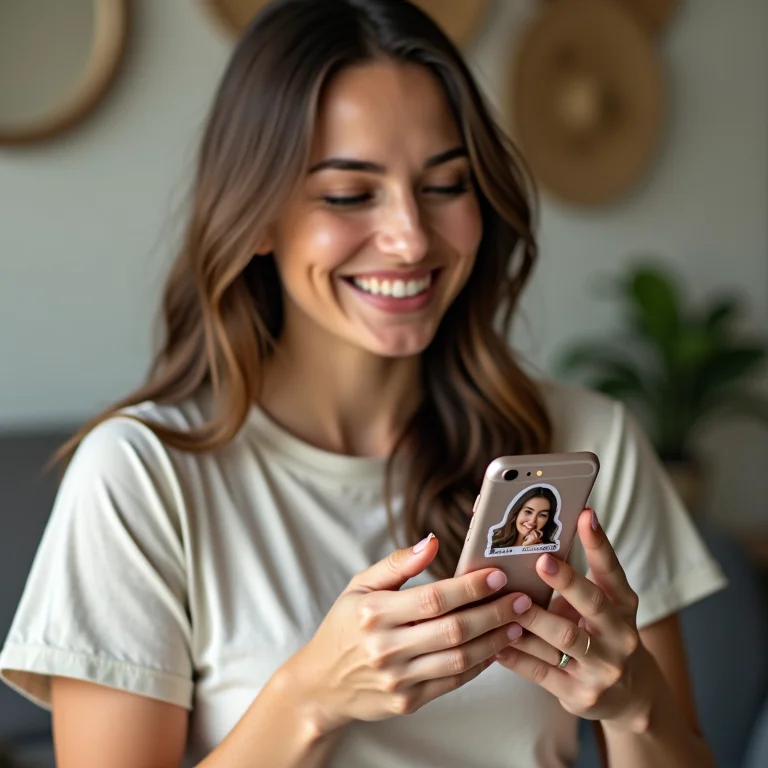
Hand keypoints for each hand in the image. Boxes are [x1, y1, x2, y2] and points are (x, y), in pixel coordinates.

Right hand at [287, 535, 520, 733]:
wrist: (321, 683)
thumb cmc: (345, 626)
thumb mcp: (360, 585)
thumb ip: (398, 564)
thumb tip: (432, 542)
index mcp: (373, 613)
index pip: (433, 598)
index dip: (470, 587)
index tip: (497, 575)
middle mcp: (386, 647)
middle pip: (453, 630)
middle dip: (494, 613)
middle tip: (521, 599)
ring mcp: (398, 678)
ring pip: (459, 659)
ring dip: (494, 641)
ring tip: (516, 624)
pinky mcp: (407, 701)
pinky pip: (452, 682)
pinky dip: (478, 665)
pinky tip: (494, 649)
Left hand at [495, 509, 654, 731]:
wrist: (630, 696)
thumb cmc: (601, 634)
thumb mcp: (601, 607)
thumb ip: (575, 582)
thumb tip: (531, 543)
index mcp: (624, 606)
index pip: (613, 571)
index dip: (599, 543)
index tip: (584, 515)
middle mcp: (620, 636)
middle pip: (593, 605)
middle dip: (567, 582)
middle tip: (542, 560)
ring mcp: (602, 668)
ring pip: (563, 639)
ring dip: (531, 619)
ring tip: (504, 601)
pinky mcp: (580, 694)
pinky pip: (542, 671)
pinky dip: (516, 656)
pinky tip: (494, 642)